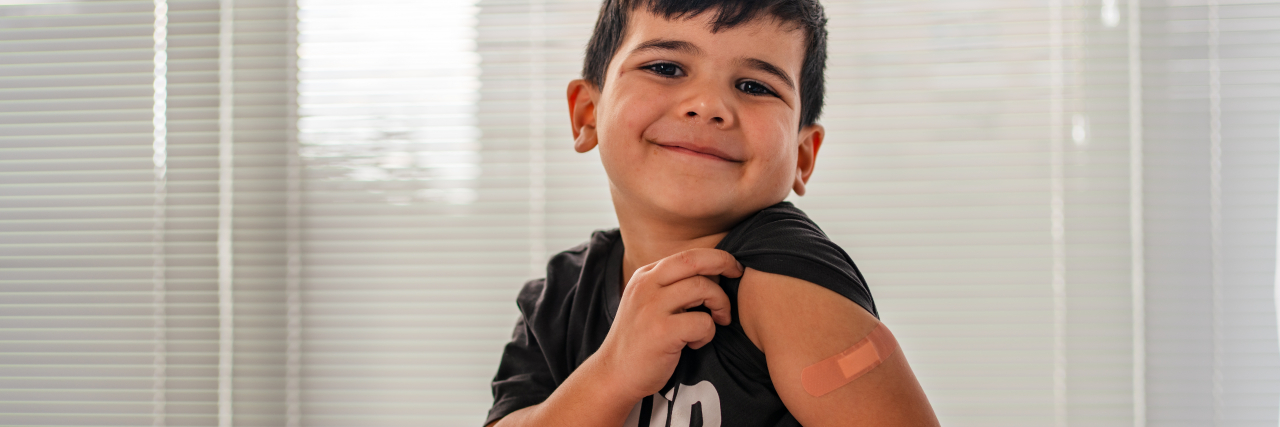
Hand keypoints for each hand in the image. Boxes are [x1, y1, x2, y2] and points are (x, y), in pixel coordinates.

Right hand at [594, 248, 742, 401]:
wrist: (614, 375)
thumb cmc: (639, 341)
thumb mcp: (648, 303)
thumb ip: (671, 287)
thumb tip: (712, 274)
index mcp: (644, 276)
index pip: (686, 255)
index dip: (715, 257)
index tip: (731, 267)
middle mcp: (646, 286)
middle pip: (695, 261)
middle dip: (725, 263)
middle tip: (738, 275)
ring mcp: (652, 307)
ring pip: (703, 288)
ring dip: (720, 304)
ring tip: (716, 321)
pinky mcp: (662, 332)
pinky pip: (703, 322)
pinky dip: (708, 333)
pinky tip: (694, 344)